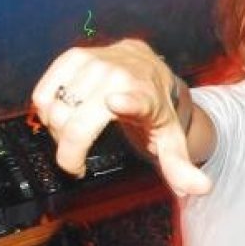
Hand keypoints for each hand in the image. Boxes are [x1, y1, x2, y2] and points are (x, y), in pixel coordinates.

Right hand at [31, 39, 210, 194]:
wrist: (149, 67)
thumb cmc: (156, 109)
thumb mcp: (170, 138)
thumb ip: (180, 167)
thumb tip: (202, 189)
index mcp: (145, 97)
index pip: (135, 99)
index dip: (126, 102)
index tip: (115, 103)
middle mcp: (120, 75)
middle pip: (75, 124)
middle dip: (69, 152)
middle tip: (78, 161)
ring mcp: (95, 62)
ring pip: (54, 111)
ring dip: (57, 132)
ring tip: (75, 136)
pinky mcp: (74, 56)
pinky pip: (42, 95)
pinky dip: (46, 112)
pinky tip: (63, 115)